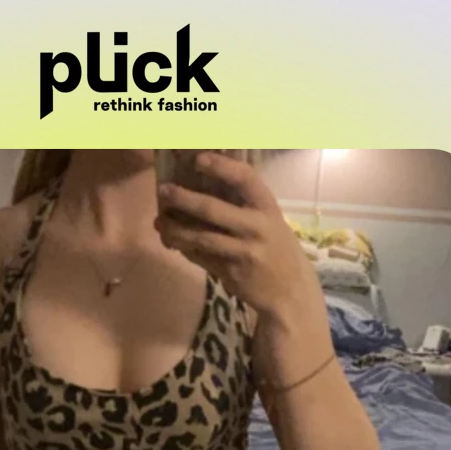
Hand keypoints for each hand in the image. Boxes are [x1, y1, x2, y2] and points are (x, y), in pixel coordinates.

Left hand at [154, 152, 324, 327]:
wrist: (290, 291)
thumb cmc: (277, 248)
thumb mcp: (271, 222)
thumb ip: (246, 207)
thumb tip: (204, 186)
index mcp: (268, 208)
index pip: (245, 179)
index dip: (221, 167)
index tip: (199, 158)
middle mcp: (256, 228)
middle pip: (212, 210)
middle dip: (183, 199)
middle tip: (163, 191)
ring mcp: (243, 252)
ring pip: (200, 237)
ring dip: (175, 229)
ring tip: (160, 223)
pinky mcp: (231, 273)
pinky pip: (201, 257)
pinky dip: (185, 248)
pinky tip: (173, 242)